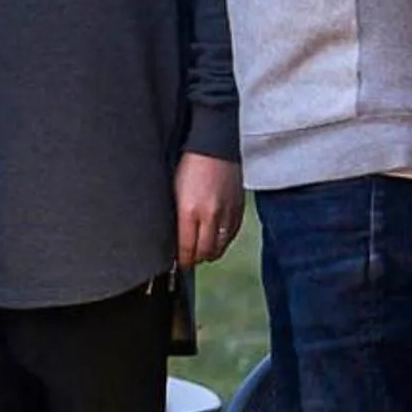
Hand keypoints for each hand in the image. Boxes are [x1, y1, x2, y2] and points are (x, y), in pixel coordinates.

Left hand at [174, 152, 243, 266]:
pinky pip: (232, 235)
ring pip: (221, 246)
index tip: (178, 264)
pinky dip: (224, 241)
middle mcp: (210, 215)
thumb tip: (174, 237)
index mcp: (189, 211)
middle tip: (188, 260)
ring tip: (201, 252)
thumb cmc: (187, 165)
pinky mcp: (239, 209)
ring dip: (210, 252)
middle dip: (195, 259)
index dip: (182, 260)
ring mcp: (227, 213)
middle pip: (205, 252)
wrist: (213, 147)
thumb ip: (175, 217)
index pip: (187, 248)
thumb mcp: (172, 192)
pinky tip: (217, 240)